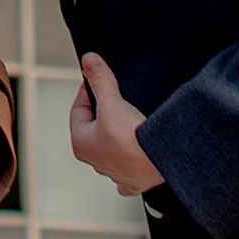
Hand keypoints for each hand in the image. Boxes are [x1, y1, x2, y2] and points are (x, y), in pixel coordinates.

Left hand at [70, 51, 162, 198]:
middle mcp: (96, 161)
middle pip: (97, 126)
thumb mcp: (112, 103)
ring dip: (120, 131)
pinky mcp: (137, 178)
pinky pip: (133, 165)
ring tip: (133, 115)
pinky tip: (139, 148)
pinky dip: (135, 156)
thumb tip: (89, 61)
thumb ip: (100, 81)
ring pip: (114, 145)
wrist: (160, 162)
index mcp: (81, 144)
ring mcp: (117, 172)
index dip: (88, 90)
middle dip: (106, 109)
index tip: (98, 77)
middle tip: (117, 95)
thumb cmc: (130, 141)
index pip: (79, 109)